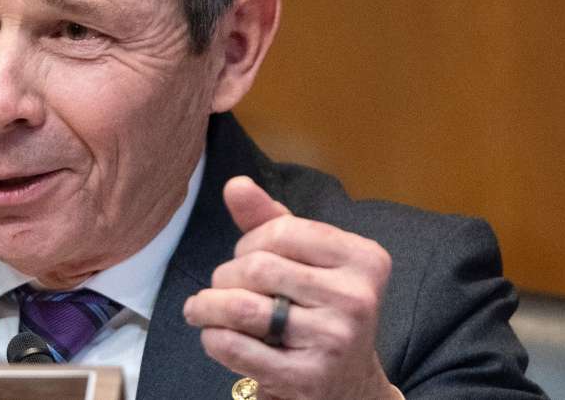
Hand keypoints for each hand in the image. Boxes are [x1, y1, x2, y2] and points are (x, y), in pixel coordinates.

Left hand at [183, 176, 399, 399]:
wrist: (348, 382)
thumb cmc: (319, 307)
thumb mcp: (306, 259)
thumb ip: (271, 220)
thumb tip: (235, 185)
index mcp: (363, 259)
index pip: (281, 231)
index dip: (249, 242)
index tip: (245, 256)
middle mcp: (356, 298)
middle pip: (257, 267)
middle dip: (227, 275)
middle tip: (224, 286)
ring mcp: (334, 340)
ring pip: (240, 307)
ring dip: (207, 305)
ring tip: (200, 308)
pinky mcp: (307, 377)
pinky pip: (236, 346)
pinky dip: (213, 337)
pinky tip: (214, 335)